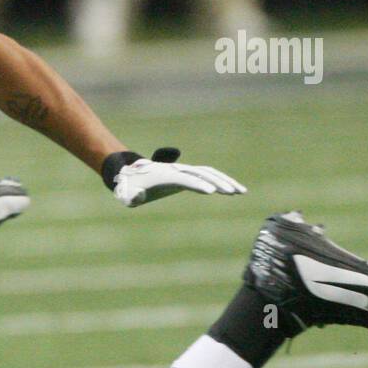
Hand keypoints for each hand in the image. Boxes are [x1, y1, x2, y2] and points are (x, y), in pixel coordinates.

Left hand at [105, 147, 246, 207]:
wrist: (132, 173)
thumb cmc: (129, 187)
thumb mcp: (126, 194)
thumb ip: (130, 196)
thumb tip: (136, 197)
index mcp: (165, 175)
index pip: (184, 179)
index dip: (197, 184)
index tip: (212, 192)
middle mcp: (177, 170)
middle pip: (201, 174)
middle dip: (218, 182)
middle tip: (233, 192)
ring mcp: (184, 171)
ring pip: (208, 173)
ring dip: (225, 180)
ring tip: (241, 191)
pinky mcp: (188, 174)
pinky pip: (207, 175)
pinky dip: (221, 180)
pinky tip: (233, 191)